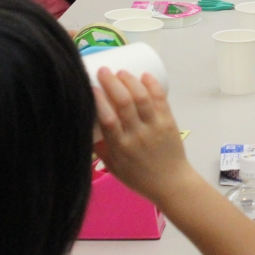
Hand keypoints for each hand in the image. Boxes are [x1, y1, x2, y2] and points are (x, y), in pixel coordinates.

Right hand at [93, 67, 192, 202]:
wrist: (171, 183)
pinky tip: (144, 75)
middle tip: (104, 71)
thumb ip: (100, 147)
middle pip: (124, 102)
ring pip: (142, 97)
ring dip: (130, 80)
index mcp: (120, 148)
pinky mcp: (169, 122)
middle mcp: (138, 135)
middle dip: (112, 82)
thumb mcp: (113, 166)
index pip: (108, 119)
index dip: (98, 99)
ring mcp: (155, 128)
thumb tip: (84, 124)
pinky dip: (152, 85)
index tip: (90, 86)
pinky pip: (160, 99)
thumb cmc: (138, 176)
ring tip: (121, 72)